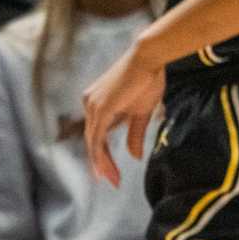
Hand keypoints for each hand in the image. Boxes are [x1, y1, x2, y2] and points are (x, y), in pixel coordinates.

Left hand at [82, 38, 164, 186]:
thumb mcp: (140, 113)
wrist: (149, 58)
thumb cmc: (147, 80)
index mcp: (96, 104)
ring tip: (112, 179)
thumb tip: (134, 156)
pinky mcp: (100, 107)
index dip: (102, 156)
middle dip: (101, 164)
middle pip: (92, 140)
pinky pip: (97, 137)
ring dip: (101, 163)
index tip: (111, 174)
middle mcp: (89, 104)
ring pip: (93, 141)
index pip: (96, 135)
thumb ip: (134, 134)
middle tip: (111, 182)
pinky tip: (106, 168)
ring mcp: (93, 105)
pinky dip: (100, 154)